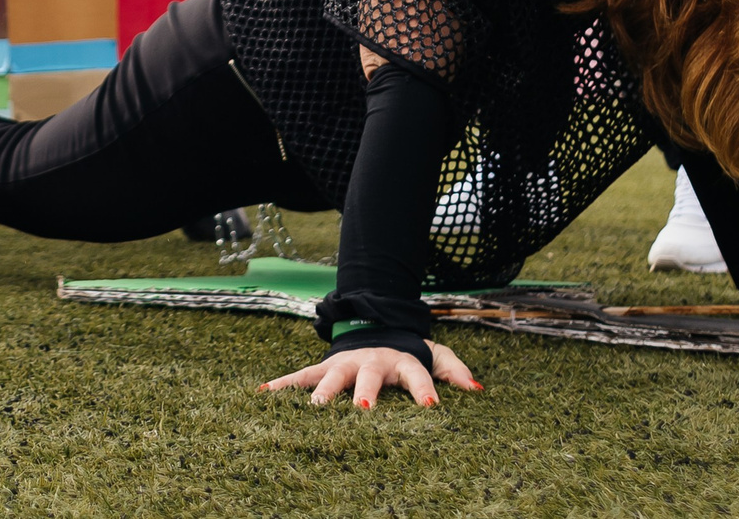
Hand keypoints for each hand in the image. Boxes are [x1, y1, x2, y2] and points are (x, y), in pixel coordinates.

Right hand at [263, 341, 480, 408]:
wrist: (377, 329)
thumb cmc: (408, 354)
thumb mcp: (435, 356)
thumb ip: (453, 371)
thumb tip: (475, 390)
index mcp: (401, 360)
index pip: (416, 373)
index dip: (424, 389)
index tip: (432, 407)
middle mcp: (371, 361)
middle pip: (368, 376)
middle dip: (365, 392)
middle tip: (362, 408)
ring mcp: (344, 364)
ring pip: (330, 377)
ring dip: (322, 392)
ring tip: (314, 409)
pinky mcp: (324, 367)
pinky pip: (301, 376)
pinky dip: (282, 384)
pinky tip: (263, 393)